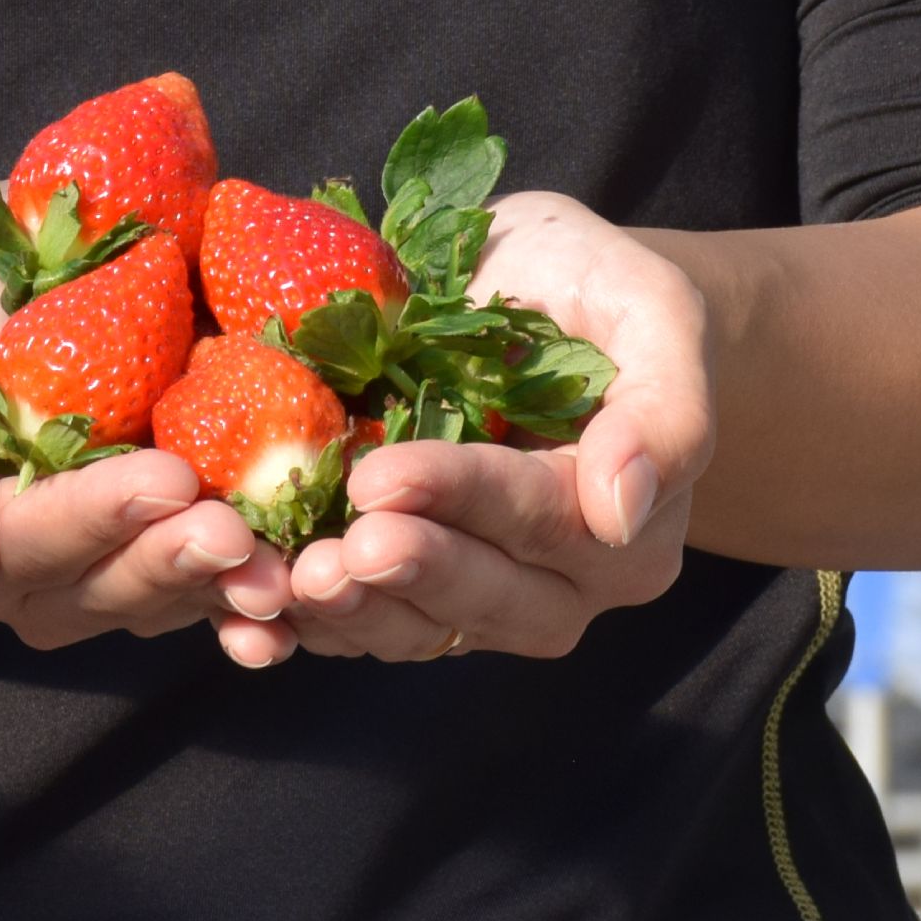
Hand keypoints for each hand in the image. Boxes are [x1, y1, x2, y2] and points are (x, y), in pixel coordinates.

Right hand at [0, 227, 292, 652]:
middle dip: (168, 563)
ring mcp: (112, 575)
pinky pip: (217, 596)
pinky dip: (259, 602)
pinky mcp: (178, 559)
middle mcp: (36, 580)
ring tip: (281, 563)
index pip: (25, 544)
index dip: (94, 518)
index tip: (166, 479)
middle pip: (99, 593)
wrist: (31, 271)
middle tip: (234, 530)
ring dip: (222, 591)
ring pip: (164, 604)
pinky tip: (305, 596)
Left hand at [221, 192, 714, 664]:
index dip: (463, 499)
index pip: (544, 518)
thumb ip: (668, 408)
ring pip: (419, 629)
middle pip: (487, 599)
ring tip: (287, 582)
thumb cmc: (595, 292)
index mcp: (626, 526)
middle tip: (331, 554)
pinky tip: (251, 604)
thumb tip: (623, 509)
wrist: (533, 299)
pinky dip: (306, 623)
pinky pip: (362, 624)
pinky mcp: (410, 593)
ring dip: (352, 613)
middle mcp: (560, 584)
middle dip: (407, 576)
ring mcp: (480, 599)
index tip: (381, 476)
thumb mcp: (654, 313)